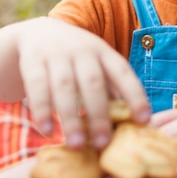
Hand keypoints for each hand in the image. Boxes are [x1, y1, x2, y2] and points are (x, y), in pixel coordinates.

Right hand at [0, 17, 150, 148]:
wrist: (36, 32)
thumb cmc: (75, 60)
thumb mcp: (95, 66)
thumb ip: (110, 90)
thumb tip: (131, 126)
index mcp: (103, 53)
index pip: (123, 72)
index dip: (135, 95)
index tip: (143, 121)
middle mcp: (82, 50)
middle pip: (93, 82)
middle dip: (99, 114)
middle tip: (103, 144)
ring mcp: (56, 54)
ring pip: (64, 86)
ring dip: (70, 117)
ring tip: (76, 144)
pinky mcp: (32, 60)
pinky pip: (37, 86)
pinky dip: (42, 110)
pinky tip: (47, 131)